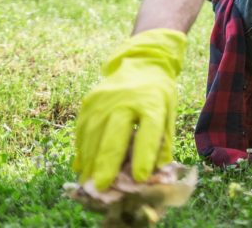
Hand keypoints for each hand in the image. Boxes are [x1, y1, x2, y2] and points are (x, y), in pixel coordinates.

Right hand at [74, 28, 185, 189]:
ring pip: (93, 136)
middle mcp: (124, 101)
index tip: (140, 178)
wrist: (141, 63)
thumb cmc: (158, 94)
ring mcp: (102, 101)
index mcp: (151, 103)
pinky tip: (84, 168)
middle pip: (113, 136)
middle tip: (102, 187)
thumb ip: (163, 141)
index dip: (144, 155)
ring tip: (90, 185)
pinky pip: (82, 131)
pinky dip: (82, 151)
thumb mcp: (169, 112)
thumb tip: (157, 172)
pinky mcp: (88, 102)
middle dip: (107, 164)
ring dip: (90, 163)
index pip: (148, 131)